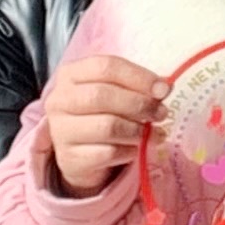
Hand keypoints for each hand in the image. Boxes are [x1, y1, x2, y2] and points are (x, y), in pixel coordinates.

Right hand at [40, 54, 164, 198]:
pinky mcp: (70, 158)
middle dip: (140, 104)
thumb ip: (137, 85)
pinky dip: (130, 150)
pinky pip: (108, 153)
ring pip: (107, 126)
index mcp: (70, 75)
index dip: (139, 76)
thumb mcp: (116, 91)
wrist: (78, 151)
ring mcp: (61, 131)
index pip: (105, 67)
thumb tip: (165, 88)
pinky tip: (136, 148)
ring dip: (138, 130)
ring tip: (153, 132)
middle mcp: (59, 100)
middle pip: (102, 95)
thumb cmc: (101, 112)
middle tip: (161, 113)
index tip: (163, 89)